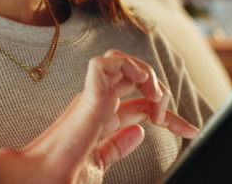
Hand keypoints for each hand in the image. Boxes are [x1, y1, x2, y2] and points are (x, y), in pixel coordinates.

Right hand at [0, 49, 199, 183]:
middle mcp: (96, 103)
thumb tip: (138, 134)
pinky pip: (106, 63)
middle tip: (177, 122)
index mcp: (100, 119)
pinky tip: (143, 86)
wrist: (40, 182)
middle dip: (162, 91)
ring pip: (120, 59)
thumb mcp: (99, 165)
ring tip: (156, 98)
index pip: (140, 105)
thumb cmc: (61, 180)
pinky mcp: (88, 96)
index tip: (191, 130)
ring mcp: (91, 97)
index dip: (170, 115)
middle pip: (134, 78)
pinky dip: (129, 66)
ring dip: (145, 73)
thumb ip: (116, 148)